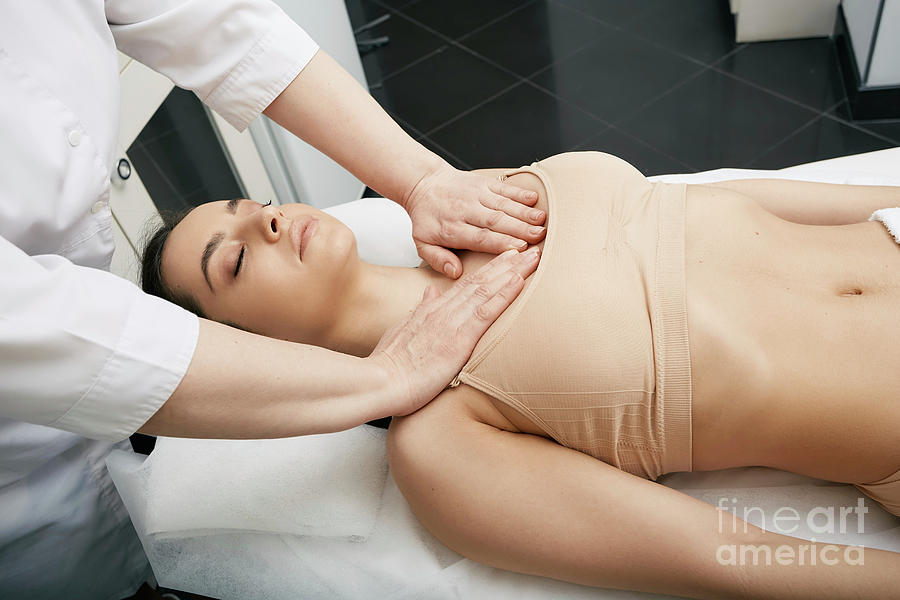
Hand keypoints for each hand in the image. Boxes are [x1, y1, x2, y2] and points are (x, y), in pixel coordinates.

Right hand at [370, 245, 540, 415]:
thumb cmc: (390, 366)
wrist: (381, 382)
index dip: (488, 269)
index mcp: (432, 311)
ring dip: (511, 272)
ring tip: (532, 257)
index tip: (506, 257)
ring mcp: (451, 323)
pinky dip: (504, 295)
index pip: (465, 284)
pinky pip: (486, 312)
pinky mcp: (459, 340)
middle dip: (506, 263)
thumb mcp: (402, 330)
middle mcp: (443, 311)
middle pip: (480, 281)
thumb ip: (419, 310)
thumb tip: (431, 293)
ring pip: (486, 290)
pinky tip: (519, 281)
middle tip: (528, 249)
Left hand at [403, 163, 546, 277]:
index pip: (479, 237)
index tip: (519, 248)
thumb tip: (455, 272)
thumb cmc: (428, 218)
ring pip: (503, 204)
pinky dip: (519, 193)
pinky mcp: (483, 183)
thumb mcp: (423, 243)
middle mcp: (465, 210)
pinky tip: (534, 199)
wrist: (423, 184)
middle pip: (496, 221)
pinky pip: (503, 188)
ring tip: (542, 221)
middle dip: (519, 228)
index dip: (500, 242)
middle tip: (539, 237)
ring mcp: (476, 195)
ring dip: (524, 212)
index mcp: (451, 228)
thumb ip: (438, 259)